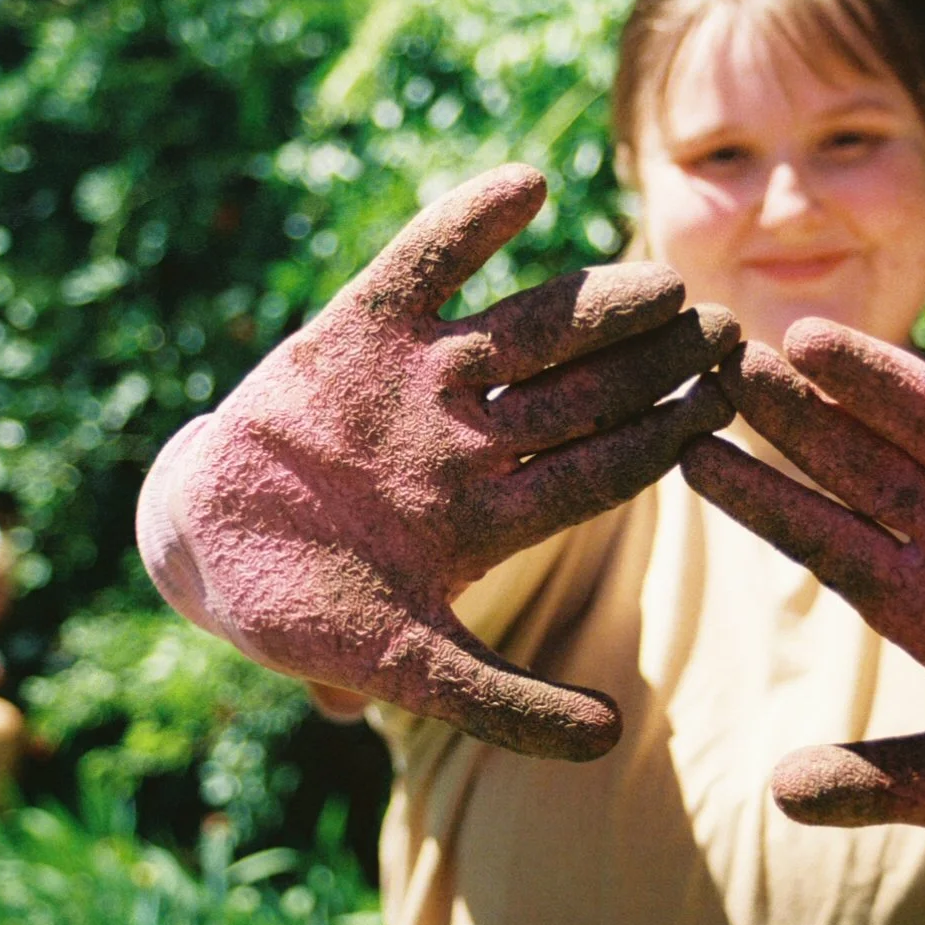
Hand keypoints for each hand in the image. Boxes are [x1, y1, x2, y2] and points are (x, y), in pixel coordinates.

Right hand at [140, 164, 736, 759]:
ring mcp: (421, 379)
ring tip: (660, 278)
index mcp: (494, 512)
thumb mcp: (404, 666)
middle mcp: (472, 437)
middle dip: (651, 364)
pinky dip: (467, 225)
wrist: (200, 548)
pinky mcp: (360, 328)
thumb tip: (614, 741)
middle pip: (581, 391)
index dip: (660, 439)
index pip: (597, 468)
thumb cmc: (303, 613)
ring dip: (593, 302)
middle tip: (724, 331)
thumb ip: (504, 703)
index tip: (723, 409)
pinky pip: (423, 265)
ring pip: (525, 329)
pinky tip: (529, 183)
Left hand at [681, 274, 924, 826]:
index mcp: (922, 599)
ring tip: (804, 335)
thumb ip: (894, 781)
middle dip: (794, 418)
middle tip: (720, 363)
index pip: (821, 538)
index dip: (759, 499)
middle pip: (860, 464)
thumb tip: (778, 798)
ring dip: (874, 376)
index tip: (687, 458)